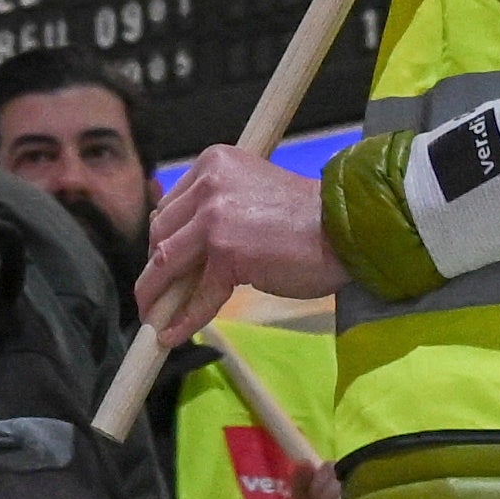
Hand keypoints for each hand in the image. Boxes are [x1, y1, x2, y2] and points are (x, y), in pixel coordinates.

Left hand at [142, 147, 344, 328]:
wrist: (345, 229)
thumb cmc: (307, 217)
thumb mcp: (251, 196)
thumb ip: (216, 209)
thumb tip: (176, 254)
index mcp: (213, 163)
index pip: (170, 206)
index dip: (163, 240)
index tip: (164, 265)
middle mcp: (208, 184)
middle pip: (161, 232)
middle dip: (157, 268)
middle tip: (159, 295)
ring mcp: (214, 218)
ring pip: (167, 262)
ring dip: (157, 295)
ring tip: (155, 317)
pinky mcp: (226, 253)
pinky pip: (198, 293)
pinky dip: (183, 318)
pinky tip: (172, 335)